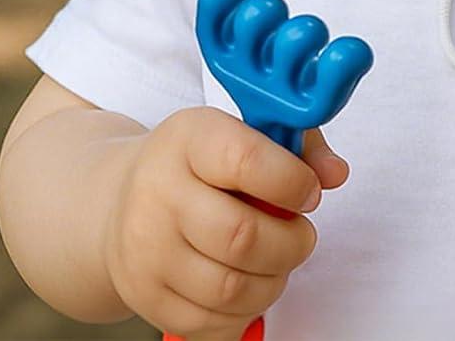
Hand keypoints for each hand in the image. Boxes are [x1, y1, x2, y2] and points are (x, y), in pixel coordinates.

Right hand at [102, 105, 347, 340]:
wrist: (118, 200)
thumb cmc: (197, 163)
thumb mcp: (240, 132)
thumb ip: (298, 147)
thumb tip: (335, 174)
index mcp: (188, 140)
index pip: (246, 161)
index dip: (292, 181)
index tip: (310, 191)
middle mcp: (158, 194)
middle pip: (241, 237)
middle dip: (292, 243)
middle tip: (302, 235)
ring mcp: (146, 251)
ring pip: (229, 288)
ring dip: (274, 281)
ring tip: (278, 260)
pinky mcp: (144, 296)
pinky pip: (210, 323)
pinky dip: (244, 312)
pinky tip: (250, 283)